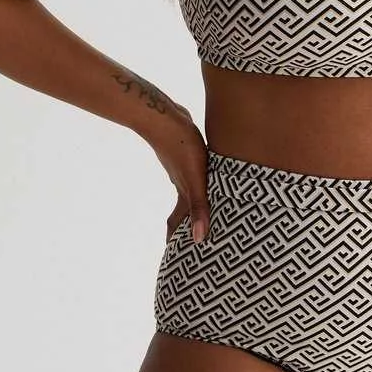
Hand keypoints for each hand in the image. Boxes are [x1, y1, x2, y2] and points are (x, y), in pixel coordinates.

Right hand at [148, 106, 210, 243]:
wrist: (164, 117)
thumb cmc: (181, 149)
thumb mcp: (195, 180)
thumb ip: (198, 207)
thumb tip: (199, 240)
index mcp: (184, 192)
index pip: (179, 222)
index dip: (177, 237)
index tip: (175, 253)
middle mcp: (182, 181)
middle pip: (185, 207)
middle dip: (189, 221)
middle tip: (195, 234)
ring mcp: (183, 166)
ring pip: (191, 188)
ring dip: (195, 199)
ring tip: (206, 206)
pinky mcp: (187, 151)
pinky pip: (196, 170)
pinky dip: (200, 178)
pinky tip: (207, 172)